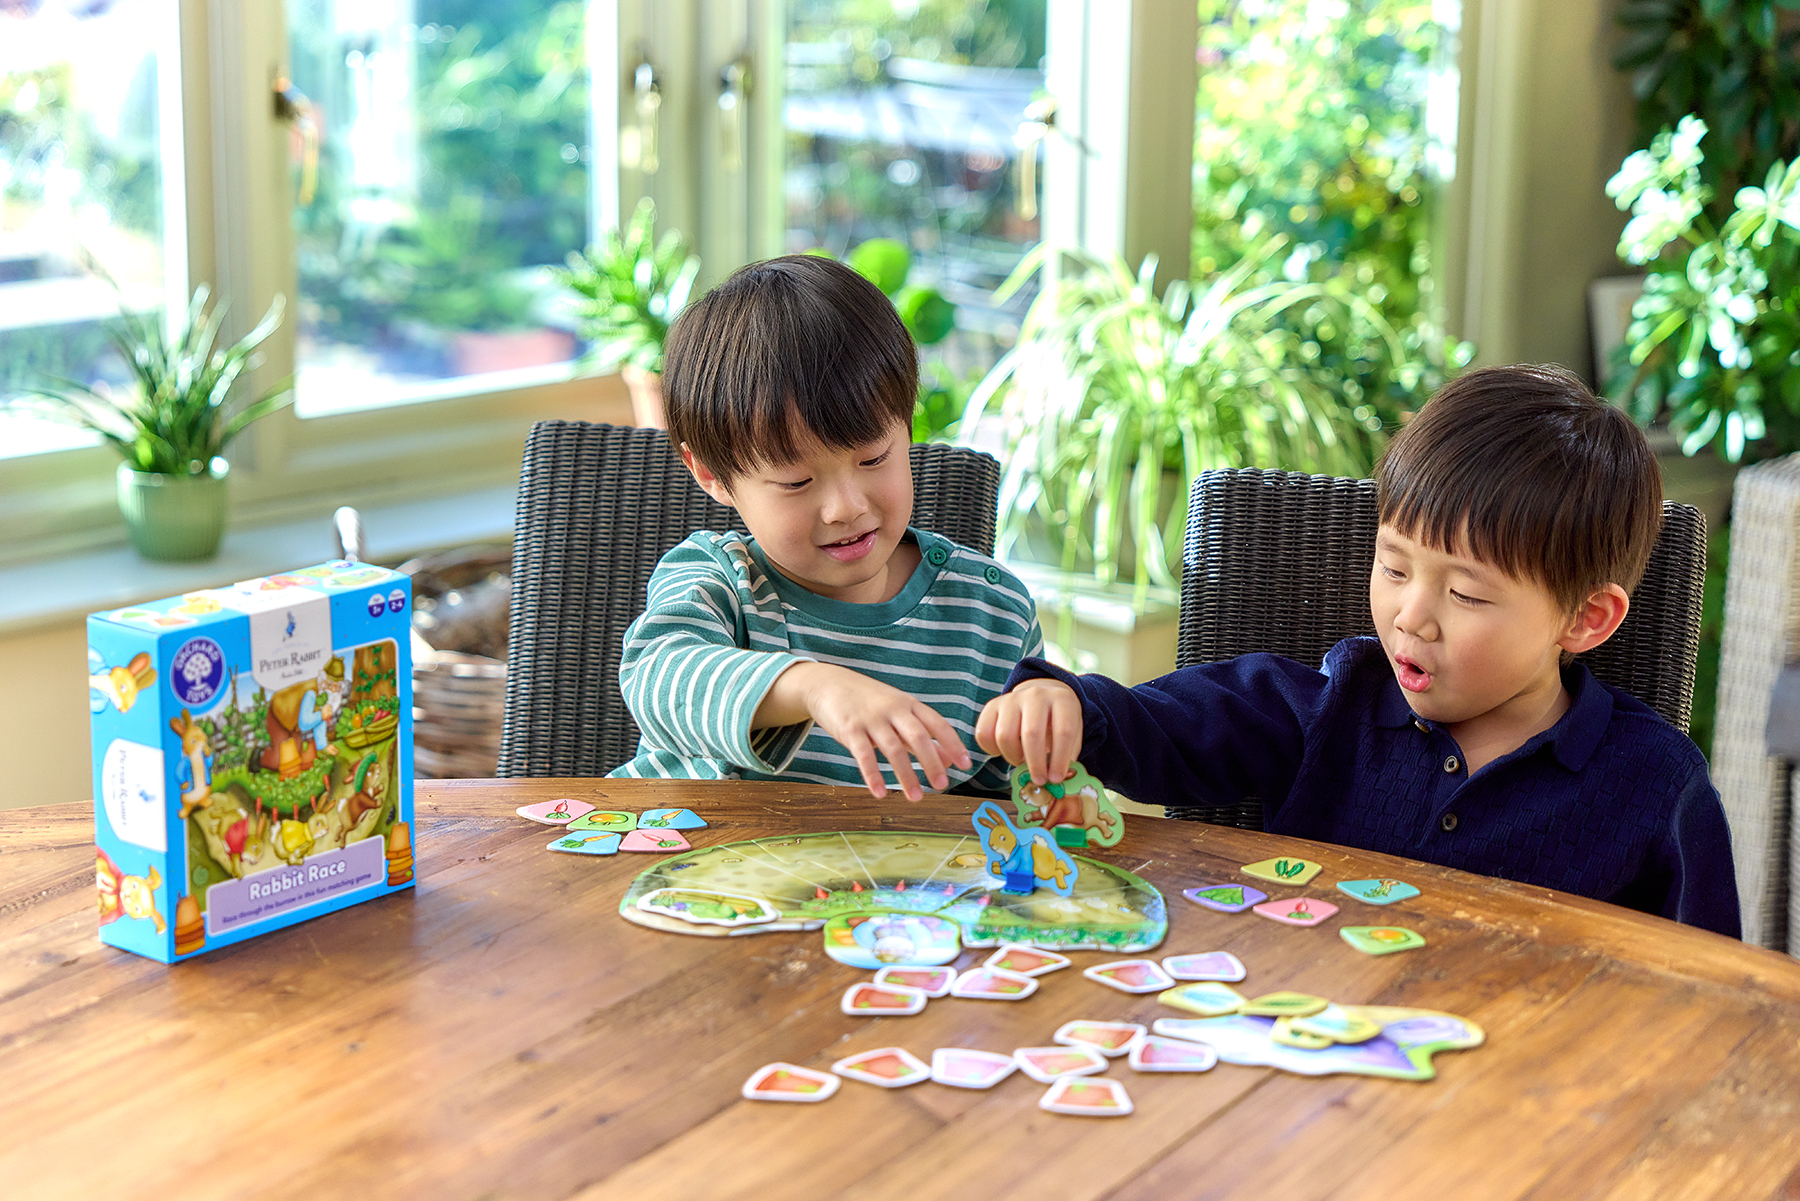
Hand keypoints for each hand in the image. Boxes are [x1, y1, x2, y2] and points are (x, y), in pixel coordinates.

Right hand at [758, 662, 971, 800]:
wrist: (829, 683)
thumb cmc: (869, 701)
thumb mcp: (900, 713)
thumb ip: (925, 735)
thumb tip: (950, 758)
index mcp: (909, 705)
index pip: (937, 724)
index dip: (953, 744)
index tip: (966, 765)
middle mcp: (893, 709)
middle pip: (918, 736)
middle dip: (932, 762)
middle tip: (943, 786)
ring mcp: (871, 718)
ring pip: (893, 748)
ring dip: (905, 775)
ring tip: (916, 797)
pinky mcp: (850, 729)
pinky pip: (864, 755)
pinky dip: (873, 775)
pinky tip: (880, 793)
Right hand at [975, 678, 1082, 785]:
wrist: (1040, 696)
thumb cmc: (1057, 721)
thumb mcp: (1072, 732)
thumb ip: (1067, 755)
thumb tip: (1056, 780)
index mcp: (1062, 700)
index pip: (1063, 731)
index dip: (1059, 759)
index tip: (1056, 779)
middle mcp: (1036, 695)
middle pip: (1032, 733)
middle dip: (1035, 764)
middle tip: (1038, 780)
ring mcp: (1011, 698)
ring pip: (1004, 735)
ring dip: (1013, 757)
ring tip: (1021, 761)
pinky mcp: (992, 705)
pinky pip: (983, 733)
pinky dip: (991, 750)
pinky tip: (1003, 752)